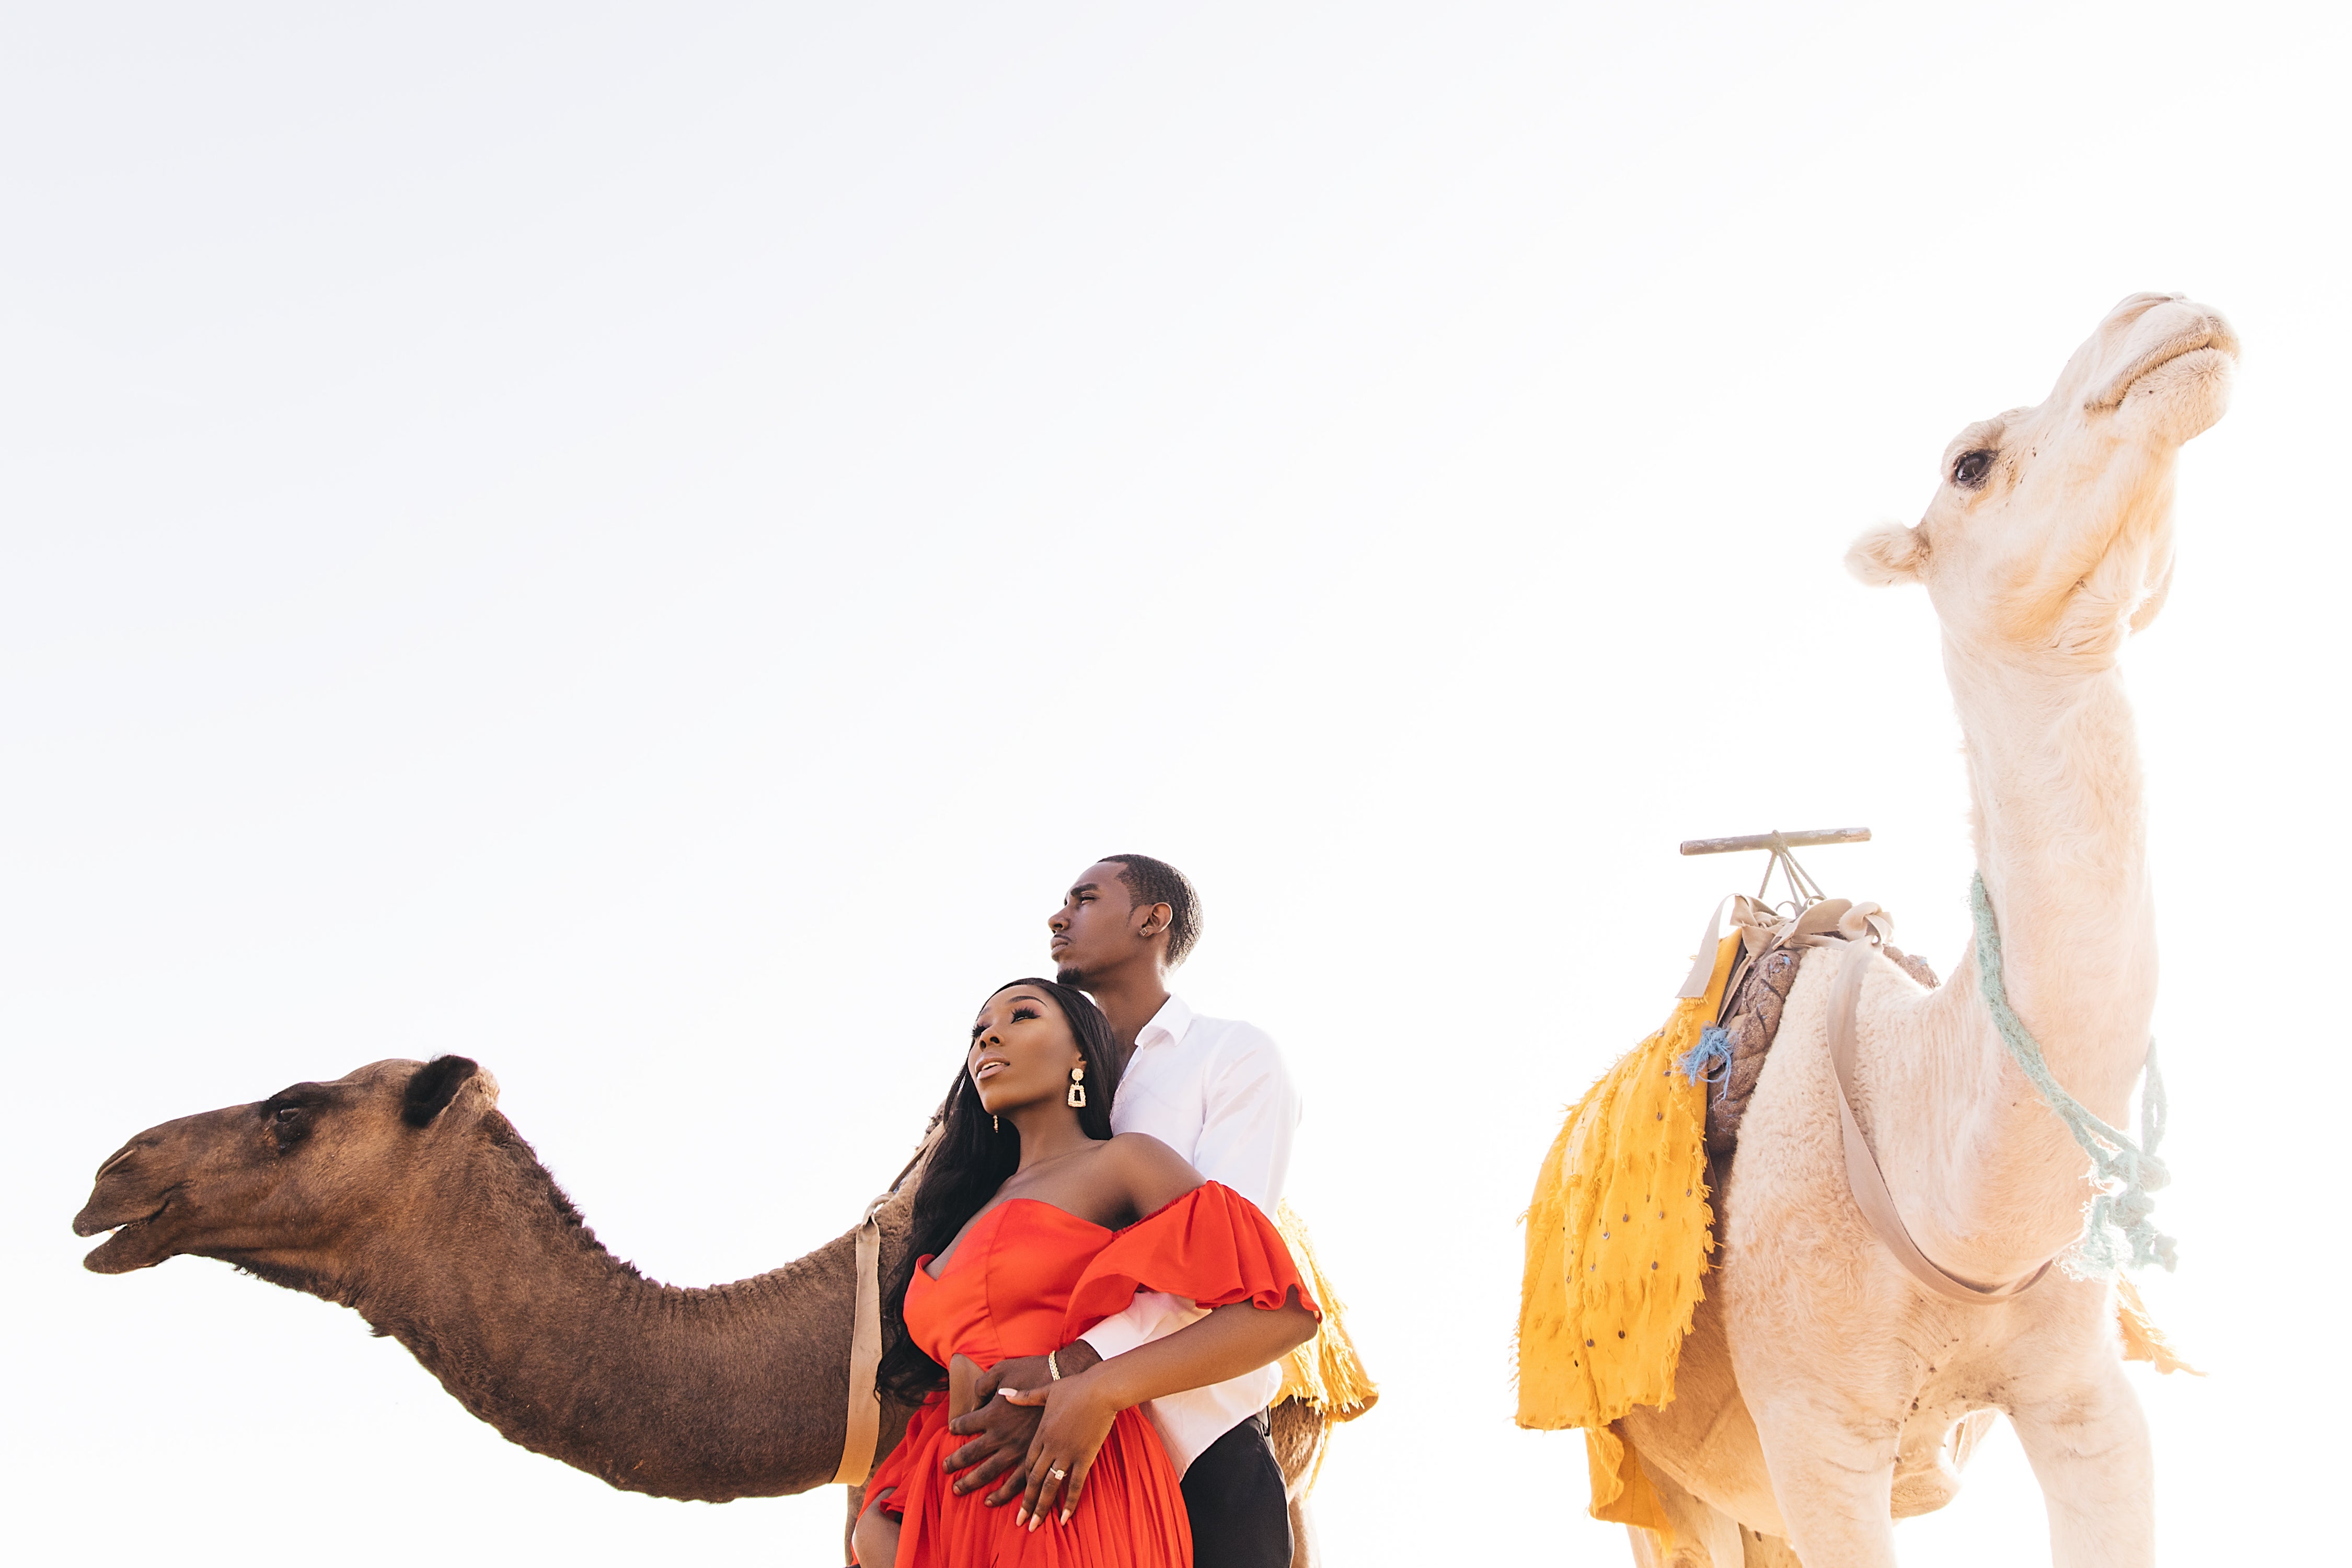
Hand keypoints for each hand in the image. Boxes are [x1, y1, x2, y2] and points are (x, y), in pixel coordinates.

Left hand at [943, 1355, 1046, 1501]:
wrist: (1066, 1379)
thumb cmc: (1034, 1371)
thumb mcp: (1002, 1369)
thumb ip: (983, 1385)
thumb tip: (974, 1404)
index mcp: (992, 1413)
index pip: (965, 1424)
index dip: (956, 1426)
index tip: (952, 1428)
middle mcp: (1001, 1435)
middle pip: (970, 1454)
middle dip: (954, 1462)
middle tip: (945, 1469)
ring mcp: (1017, 1449)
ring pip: (988, 1473)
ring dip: (970, 1483)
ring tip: (957, 1490)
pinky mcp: (1034, 1458)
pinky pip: (1015, 1483)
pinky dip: (1001, 1495)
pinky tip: (991, 1501)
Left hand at [1001, 1368, 1119, 1528]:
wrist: (1101, 1388)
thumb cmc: (1075, 1386)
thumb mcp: (1046, 1391)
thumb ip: (1024, 1397)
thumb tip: (1002, 1393)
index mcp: (1040, 1433)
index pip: (1026, 1463)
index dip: (1018, 1482)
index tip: (1009, 1496)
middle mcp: (1051, 1446)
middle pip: (1033, 1479)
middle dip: (1026, 1503)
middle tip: (1019, 1522)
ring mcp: (1067, 1453)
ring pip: (1050, 1485)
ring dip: (1041, 1507)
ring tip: (1034, 1525)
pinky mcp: (1085, 1456)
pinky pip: (1075, 1484)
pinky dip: (1069, 1502)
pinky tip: (1064, 1518)